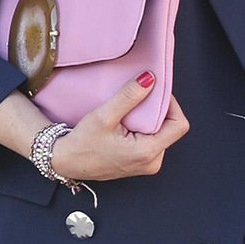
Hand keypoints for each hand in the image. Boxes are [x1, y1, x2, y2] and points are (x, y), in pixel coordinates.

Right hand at [47, 75, 188, 182]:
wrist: (65, 161)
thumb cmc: (82, 143)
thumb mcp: (104, 116)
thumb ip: (128, 96)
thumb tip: (150, 79)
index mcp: (148, 152)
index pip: (179, 124)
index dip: (171, 105)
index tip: (155, 93)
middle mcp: (152, 162)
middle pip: (171, 128)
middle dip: (158, 112)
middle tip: (138, 101)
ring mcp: (147, 165)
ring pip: (162, 134)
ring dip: (150, 120)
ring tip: (129, 114)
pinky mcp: (141, 164)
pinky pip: (153, 141)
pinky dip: (143, 129)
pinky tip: (126, 124)